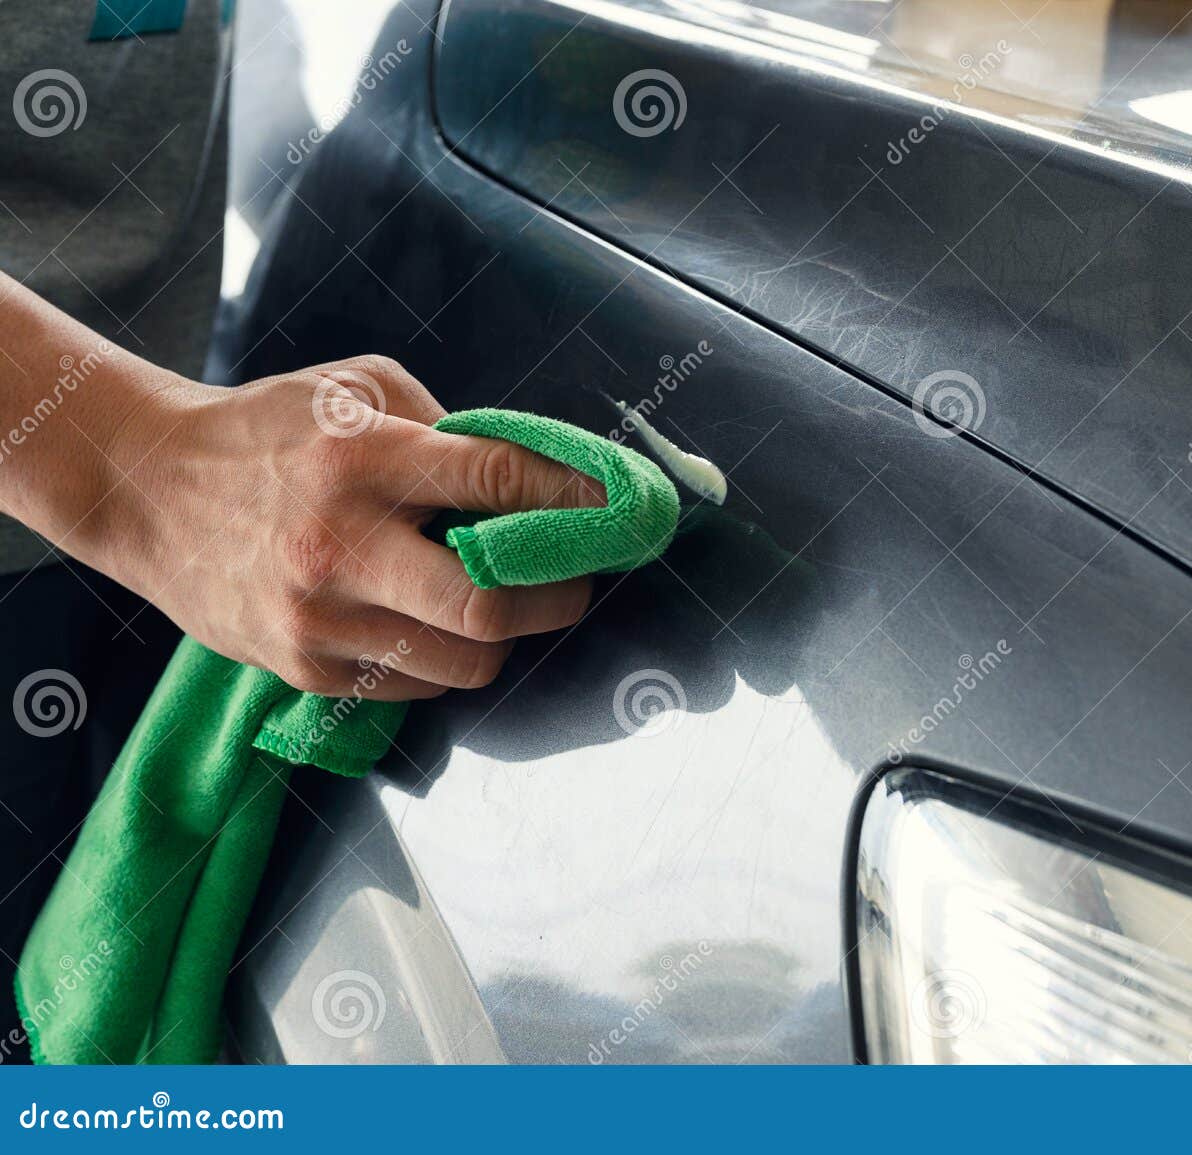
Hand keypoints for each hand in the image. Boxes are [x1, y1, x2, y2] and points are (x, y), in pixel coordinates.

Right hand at [75, 355, 603, 700]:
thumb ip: (446, 428)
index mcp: (363, 458)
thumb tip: (533, 478)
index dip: (575, 497)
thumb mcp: (356, 388)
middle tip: (575, 581)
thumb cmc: (269, 430)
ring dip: (507, 637)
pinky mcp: (304, 668)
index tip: (617, 507)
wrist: (148, 488)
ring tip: (508, 604)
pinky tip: (439, 624)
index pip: (499, 481)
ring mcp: (320, 617)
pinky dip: (449, 659)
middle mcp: (342, 543)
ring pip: (464, 661)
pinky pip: (417, 685)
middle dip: (558, 597)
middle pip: (489, 604)